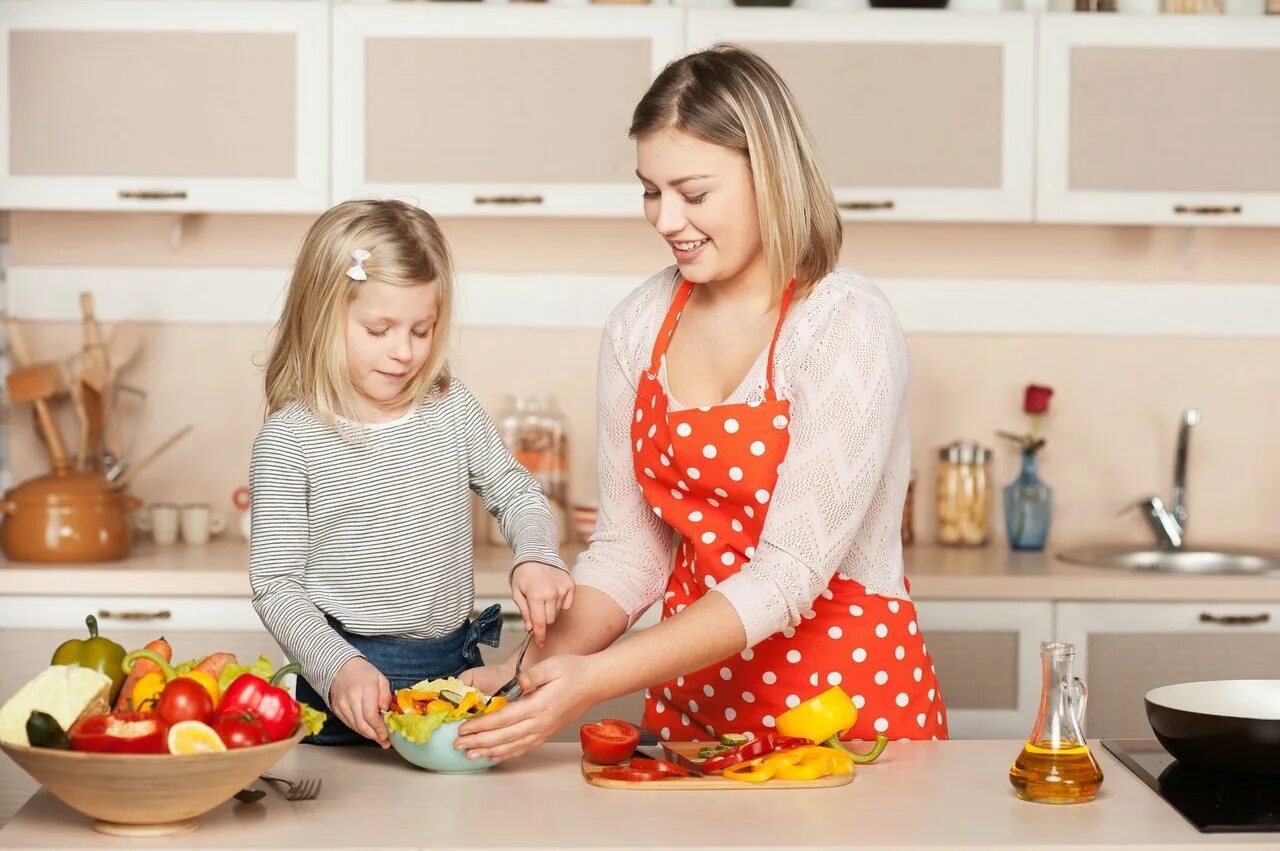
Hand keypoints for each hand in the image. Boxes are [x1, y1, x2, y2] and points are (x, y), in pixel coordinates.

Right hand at [328, 657, 390, 747]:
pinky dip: (359, 730)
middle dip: (375, 736)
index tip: (387, 736)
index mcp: (365, 690)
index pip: (371, 715)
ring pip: (355, 727)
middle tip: (385, 742)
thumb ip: (385, 695)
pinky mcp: (337, 710)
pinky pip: (349, 724)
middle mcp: (352, 699)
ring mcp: (342, 705)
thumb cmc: (364, 673)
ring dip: (368, 735)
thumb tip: (385, 712)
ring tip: (378, 738)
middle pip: (362, 725)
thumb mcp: (381, 679)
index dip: (379, 729)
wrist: (340, 667)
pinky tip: (368, 731)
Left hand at [454, 654, 602, 762]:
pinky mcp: (546, 733)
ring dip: (489, 751)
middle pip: (503, 737)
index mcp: (538, 706)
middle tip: (457, 745)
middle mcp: (540, 723)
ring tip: (470, 755)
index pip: (503, 719)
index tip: (463, 728)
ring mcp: (543, 731)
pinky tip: (494, 756)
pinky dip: (506, 754)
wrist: (594, 683)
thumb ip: (534, 675)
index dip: (481, 725)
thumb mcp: (552, 666)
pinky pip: (523, 748)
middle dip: (478, 742)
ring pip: (511, 746)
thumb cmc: (573, 671)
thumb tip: (519, 682)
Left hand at [511, 562, 574, 646]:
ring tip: (543, 596)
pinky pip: (567, 604)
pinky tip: (553, 594)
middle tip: (536, 608)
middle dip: (542, 619)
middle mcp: (551, 593)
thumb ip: (524, 612)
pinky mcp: (570, 585)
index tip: (540, 644)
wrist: (537, 554)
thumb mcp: (517, 593)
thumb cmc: (524, 574)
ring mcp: (562, 589)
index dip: (539, 636)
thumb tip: (530, 628)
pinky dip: (560, 603)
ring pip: (558, 612)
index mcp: (536, 596)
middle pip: (550, 620)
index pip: (540, 623)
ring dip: (550, 610)